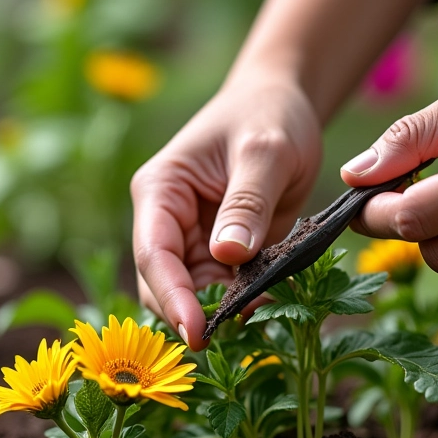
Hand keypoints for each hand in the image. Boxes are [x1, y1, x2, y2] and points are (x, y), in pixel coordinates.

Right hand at [131, 73, 320, 348]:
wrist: (283, 103)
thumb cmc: (268, 114)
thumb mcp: (265, 151)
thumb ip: (248, 203)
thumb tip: (229, 256)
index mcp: (160, 191)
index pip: (154, 253)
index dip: (172, 297)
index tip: (197, 331)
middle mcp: (168, 221)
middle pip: (166, 284)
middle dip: (196, 312)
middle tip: (238, 334)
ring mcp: (194, 239)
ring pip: (196, 293)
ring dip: (224, 310)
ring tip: (264, 314)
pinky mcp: (223, 252)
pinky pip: (226, 287)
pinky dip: (245, 301)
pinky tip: (271, 303)